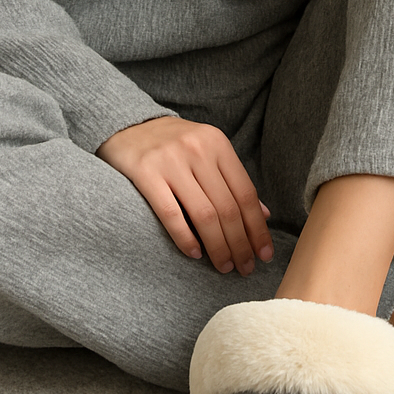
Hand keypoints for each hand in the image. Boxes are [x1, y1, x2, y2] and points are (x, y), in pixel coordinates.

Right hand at [96, 116, 273, 274]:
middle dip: (240, 244)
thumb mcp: (208, 151)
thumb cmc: (175, 144)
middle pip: (227, 208)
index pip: (245, 193)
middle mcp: (198, 150)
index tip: (264, 254)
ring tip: (224, 266)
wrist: (129, 125)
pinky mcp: (146, 173)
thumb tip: (264, 215)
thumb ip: (233, 180)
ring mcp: (171, 161)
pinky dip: (185, 238)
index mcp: (218, 144)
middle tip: (245, 268)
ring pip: (204, 214)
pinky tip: (194, 254)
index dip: (257, 228)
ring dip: (218, 246)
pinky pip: (170, 213)